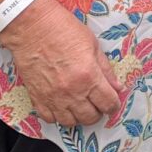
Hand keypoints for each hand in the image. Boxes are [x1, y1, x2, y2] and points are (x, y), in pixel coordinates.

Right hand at [0, 0, 122, 125]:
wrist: (34, 28)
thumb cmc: (65, 30)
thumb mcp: (93, 45)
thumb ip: (106, 69)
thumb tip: (117, 87)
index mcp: (89, 76)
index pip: (107, 103)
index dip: (113, 105)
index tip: (113, 103)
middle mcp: (72, 92)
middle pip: (90, 117)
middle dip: (98, 112)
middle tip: (98, 103)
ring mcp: (53, 98)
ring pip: (70, 122)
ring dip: (79, 116)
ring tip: (82, 105)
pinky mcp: (37, 99)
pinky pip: (50, 119)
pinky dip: (59, 116)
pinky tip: (63, 105)